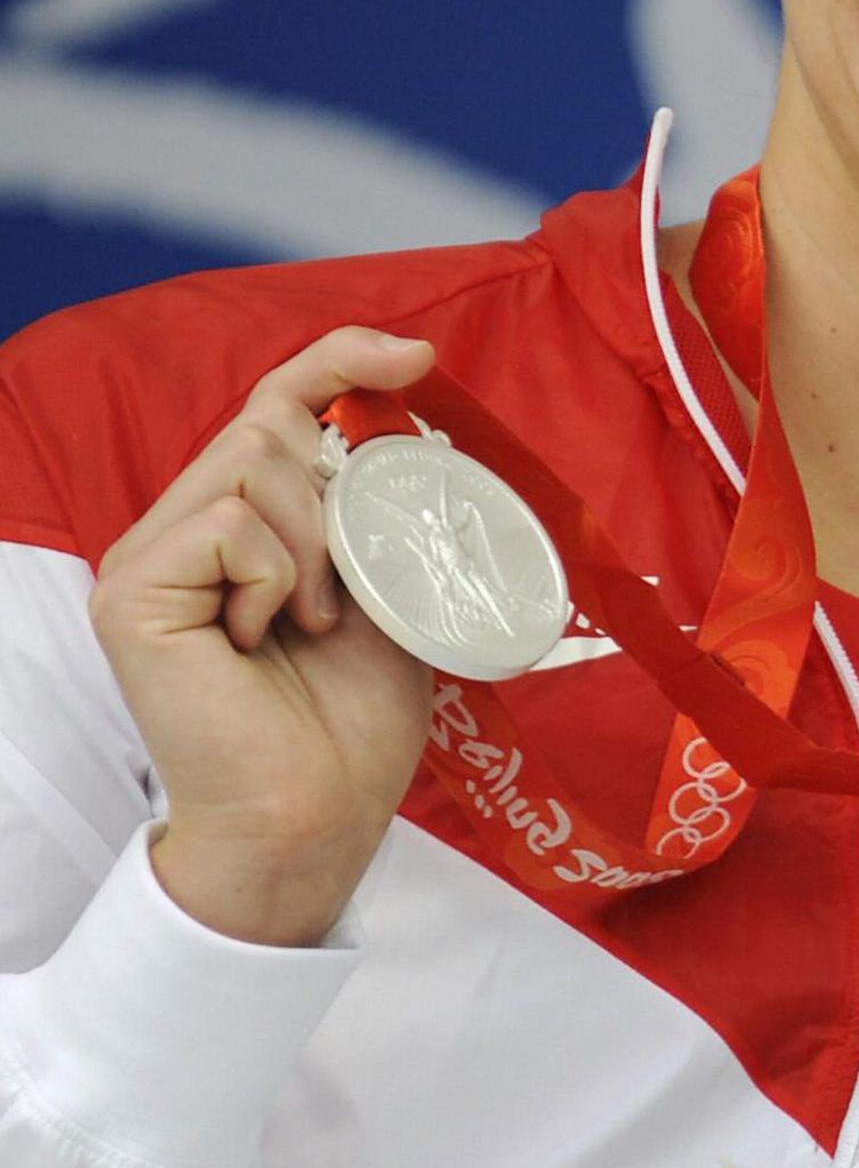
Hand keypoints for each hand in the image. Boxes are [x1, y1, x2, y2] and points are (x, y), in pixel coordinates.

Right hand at [90, 328, 442, 946]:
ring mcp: (149, 557)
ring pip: (254, 463)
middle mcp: (181, 529)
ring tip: (316, 622)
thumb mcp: (388, 590)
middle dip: (340, 492)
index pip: (278, 403)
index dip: (340, 359)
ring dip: (318, 543)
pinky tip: (267, 637)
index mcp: (238, 525)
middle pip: (269, 422)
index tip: (417, 354)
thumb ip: (379, 517)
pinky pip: (228, 523)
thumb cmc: (351, 720)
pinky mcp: (133, 590)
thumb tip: (410, 428)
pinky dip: (276, 575)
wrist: (316, 814)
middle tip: (353, 588)